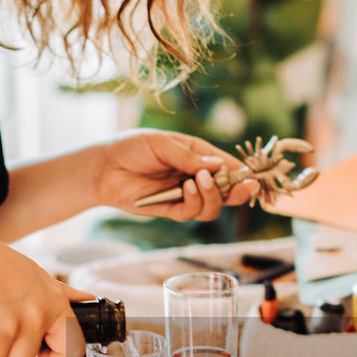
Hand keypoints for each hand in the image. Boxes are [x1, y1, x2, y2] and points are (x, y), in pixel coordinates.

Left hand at [95, 129, 259, 220]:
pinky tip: (188, 187)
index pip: (227, 165)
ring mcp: (184, 195)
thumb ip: (188, 156)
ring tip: (200, 180)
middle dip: (240, 191)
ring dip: (213, 196)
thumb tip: (217, 166)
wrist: (103, 167)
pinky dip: (195, 202)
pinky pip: (191, 213)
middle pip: (227, 191)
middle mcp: (195, 177)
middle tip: (248, 187)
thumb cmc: (131, 147)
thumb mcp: (161, 143)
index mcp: (197, 155)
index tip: (253, 175)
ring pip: (212, 206)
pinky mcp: (171, 210)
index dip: (242, 171)